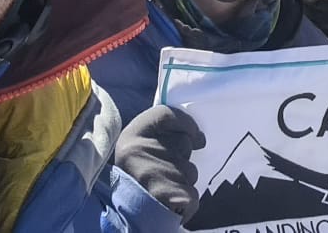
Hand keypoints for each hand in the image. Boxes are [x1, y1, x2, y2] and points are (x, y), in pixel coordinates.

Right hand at [115, 105, 205, 221]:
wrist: (127, 214)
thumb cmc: (137, 177)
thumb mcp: (139, 148)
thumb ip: (162, 134)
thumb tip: (199, 138)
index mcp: (131, 135)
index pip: (166, 114)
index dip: (186, 123)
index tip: (195, 136)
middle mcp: (140, 151)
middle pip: (183, 143)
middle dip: (183, 157)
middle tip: (166, 170)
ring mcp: (154, 174)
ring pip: (190, 171)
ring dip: (184, 180)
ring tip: (165, 187)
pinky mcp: (169, 196)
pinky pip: (192, 194)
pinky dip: (186, 200)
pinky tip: (172, 201)